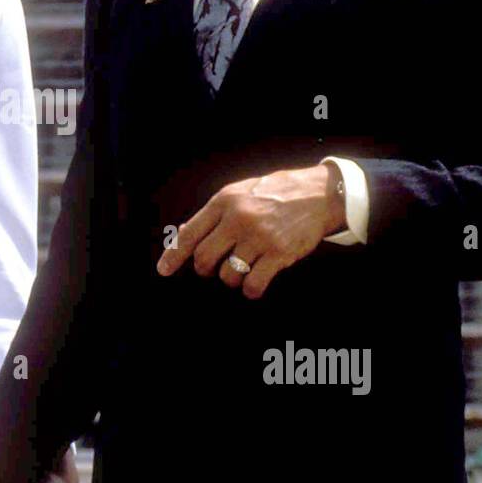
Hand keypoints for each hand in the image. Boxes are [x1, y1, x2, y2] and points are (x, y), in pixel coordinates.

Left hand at [156, 164, 345, 299]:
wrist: (318, 194)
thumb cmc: (275, 194)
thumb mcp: (239, 193)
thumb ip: (213, 214)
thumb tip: (183, 233)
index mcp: (224, 201)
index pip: (190, 234)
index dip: (174, 255)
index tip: (164, 271)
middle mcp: (238, 219)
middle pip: (204, 259)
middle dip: (206, 270)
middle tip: (215, 268)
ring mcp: (259, 237)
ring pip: (228, 275)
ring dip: (231, 279)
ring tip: (242, 269)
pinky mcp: (279, 254)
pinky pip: (253, 284)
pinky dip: (250, 289)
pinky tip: (255, 283)